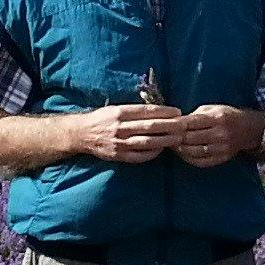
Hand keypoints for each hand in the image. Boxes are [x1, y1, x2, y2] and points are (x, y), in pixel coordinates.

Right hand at [69, 103, 185, 162]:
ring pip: (147, 142)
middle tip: (184, 125)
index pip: (146, 111)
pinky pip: (139, 156)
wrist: (81, 134)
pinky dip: (152, 153)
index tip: (178, 111)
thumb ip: (134, 109)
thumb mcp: (115, 108)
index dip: (164, 112)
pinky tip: (162, 149)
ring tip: (179, 138)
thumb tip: (159, 109)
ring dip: (165, 140)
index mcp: (119, 112)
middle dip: (170, 126)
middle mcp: (119, 127)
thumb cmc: (102, 118)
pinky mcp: (118, 156)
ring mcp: (119, 143)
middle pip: (150, 127)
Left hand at [169, 105, 264, 167]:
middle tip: (165, 137)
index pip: (191, 123)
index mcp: (217, 118)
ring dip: (180, 150)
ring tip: (172, 146)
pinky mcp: (222, 158)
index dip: (177, 125)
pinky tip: (183, 154)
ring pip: (194, 152)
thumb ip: (195, 115)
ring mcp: (222, 148)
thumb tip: (176, 123)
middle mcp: (220, 134)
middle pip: (190, 138)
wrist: (249, 129)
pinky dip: (189, 159)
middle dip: (176, 138)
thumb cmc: (227, 115)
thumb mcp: (213, 109)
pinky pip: (201, 162)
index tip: (167, 125)